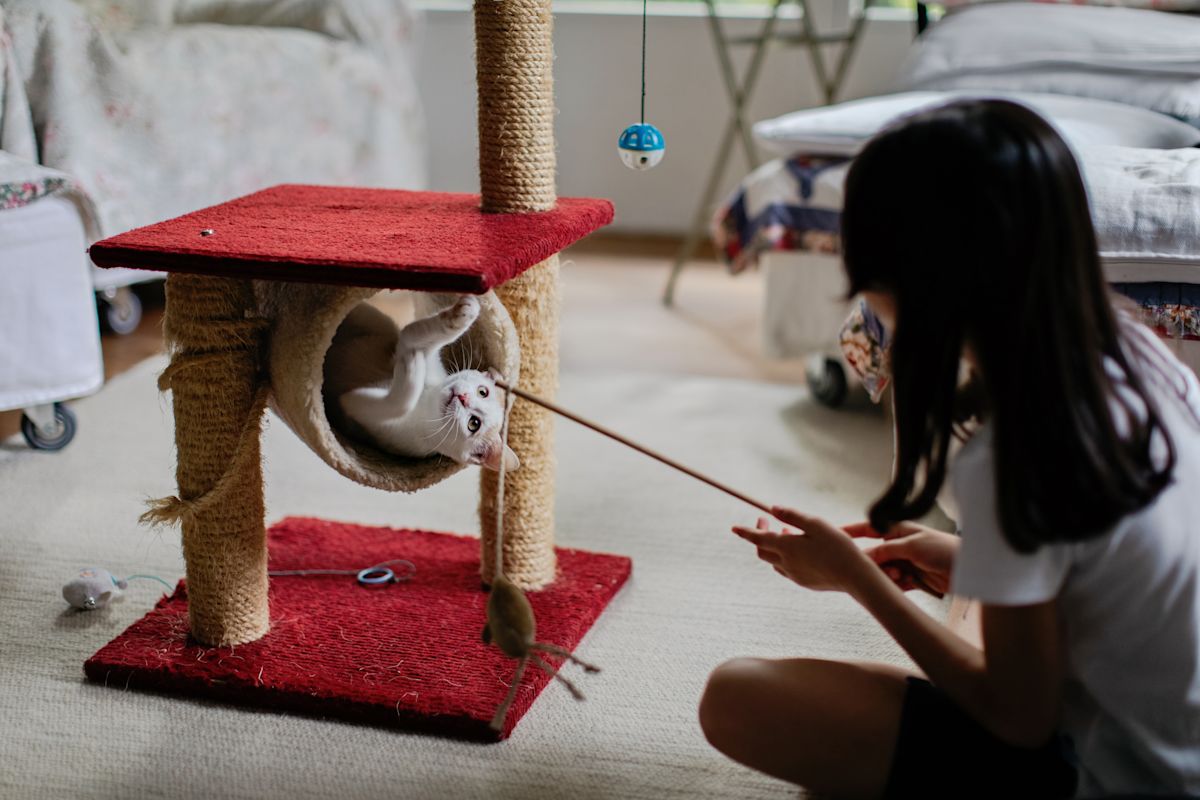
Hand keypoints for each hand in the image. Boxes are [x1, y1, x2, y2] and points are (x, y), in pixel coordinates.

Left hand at [731, 506, 875, 593]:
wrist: (855, 577)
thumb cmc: (838, 546)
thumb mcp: (815, 524)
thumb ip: (792, 515)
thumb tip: (772, 508)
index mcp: (786, 547)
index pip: (757, 538)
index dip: (745, 531)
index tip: (734, 527)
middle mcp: (786, 563)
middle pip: (762, 550)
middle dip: (760, 536)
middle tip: (768, 522)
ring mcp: (794, 575)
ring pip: (774, 561)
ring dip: (774, 547)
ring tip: (787, 532)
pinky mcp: (804, 582)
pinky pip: (786, 569)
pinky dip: (785, 558)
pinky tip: (800, 550)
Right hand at [846, 521, 957, 596]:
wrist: (969, 569)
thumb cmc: (944, 549)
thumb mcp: (911, 545)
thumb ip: (886, 550)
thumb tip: (865, 556)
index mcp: (898, 530)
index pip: (869, 530)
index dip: (851, 532)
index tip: (835, 535)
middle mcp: (900, 546)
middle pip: (875, 556)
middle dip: (875, 564)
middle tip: (884, 568)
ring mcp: (905, 562)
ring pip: (883, 571)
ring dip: (888, 576)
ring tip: (901, 575)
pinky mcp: (912, 579)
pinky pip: (895, 584)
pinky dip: (896, 585)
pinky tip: (904, 583)